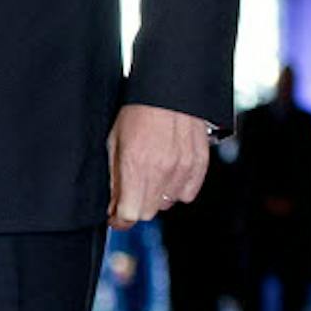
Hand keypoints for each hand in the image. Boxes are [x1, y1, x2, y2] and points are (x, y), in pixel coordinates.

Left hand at [108, 103, 209, 228]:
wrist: (170, 90)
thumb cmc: (137, 111)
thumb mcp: (114, 141)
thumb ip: (114, 177)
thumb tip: (112, 206)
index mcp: (136, 164)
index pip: (129, 214)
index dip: (120, 219)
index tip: (116, 216)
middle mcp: (161, 171)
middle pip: (147, 213)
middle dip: (136, 206)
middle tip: (131, 190)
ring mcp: (182, 169)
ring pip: (167, 205)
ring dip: (156, 196)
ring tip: (151, 173)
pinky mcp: (198, 166)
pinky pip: (186, 195)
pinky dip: (176, 189)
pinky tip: (169, 171)